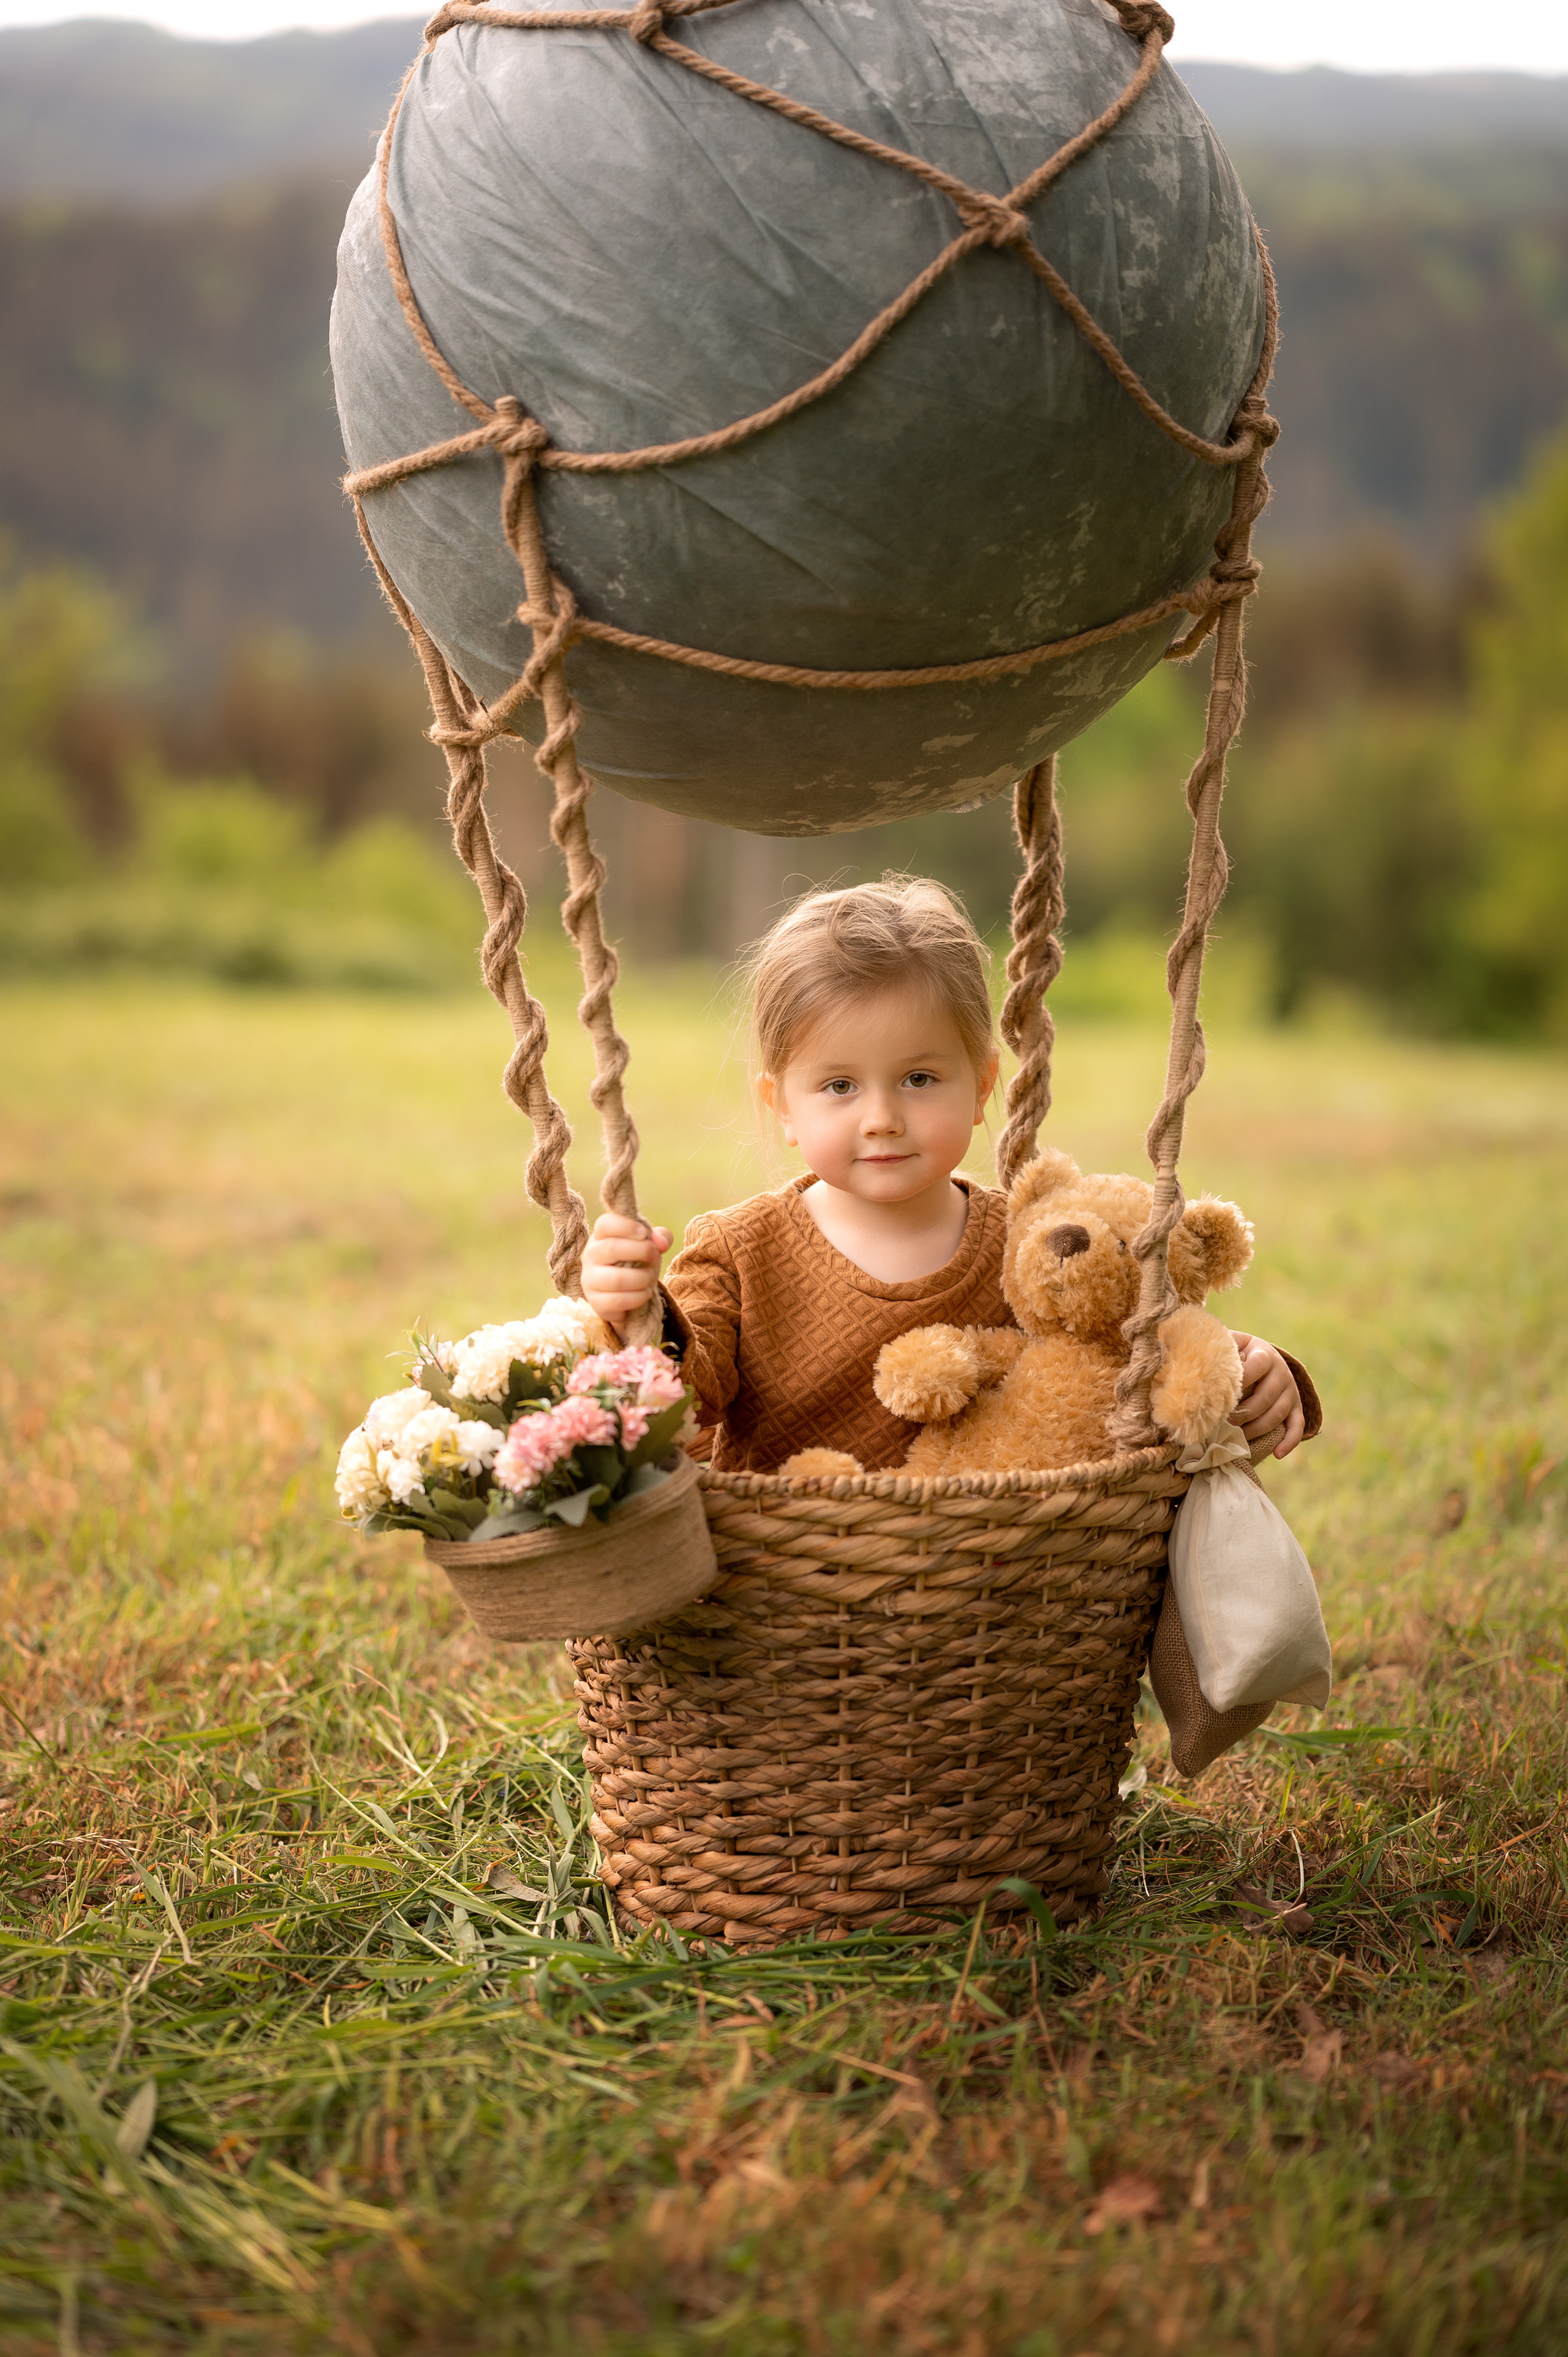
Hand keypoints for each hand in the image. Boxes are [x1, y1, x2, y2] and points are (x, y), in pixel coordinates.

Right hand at [581, 1212, 670, 1333]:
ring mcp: (590, 1280)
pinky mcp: (596, 1302)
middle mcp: (590, 1255)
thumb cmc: (634, 1262)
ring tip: (650, 1278)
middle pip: (612, 1248)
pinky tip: (645, 1293)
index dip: (626, 1226)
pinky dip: (638, 1297)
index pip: (605, 1224)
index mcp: (601, 1236)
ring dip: (642, 1278)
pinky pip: (618, 1301)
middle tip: (655, 1254)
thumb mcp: (648, 1246)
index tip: (644, 1233)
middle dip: (641, 1250)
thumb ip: (659, 1238)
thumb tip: (662, 1242)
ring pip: (616, 1279)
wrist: (624, 1294)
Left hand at [1228, 1332, 1304, 1457]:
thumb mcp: (1234, 1343)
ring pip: (1277, 1414)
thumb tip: (1197, 1349)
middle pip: (1265, 1397)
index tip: (1220, 1395)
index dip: (1239, 1383)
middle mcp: (1282, 1373)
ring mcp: (1291, 1392)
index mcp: (1265, 1355)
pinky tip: (1277, 1454)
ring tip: (1237, 1436)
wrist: (1267, 1356)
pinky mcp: (1297, 1407)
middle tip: (1223, 1422)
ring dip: (1256, 1429)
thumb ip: (1220, 1345)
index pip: (1255, 1368)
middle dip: (1243, 1413)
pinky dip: (1289, 1441)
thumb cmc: (1242, 1353)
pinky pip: (1298, 1426)